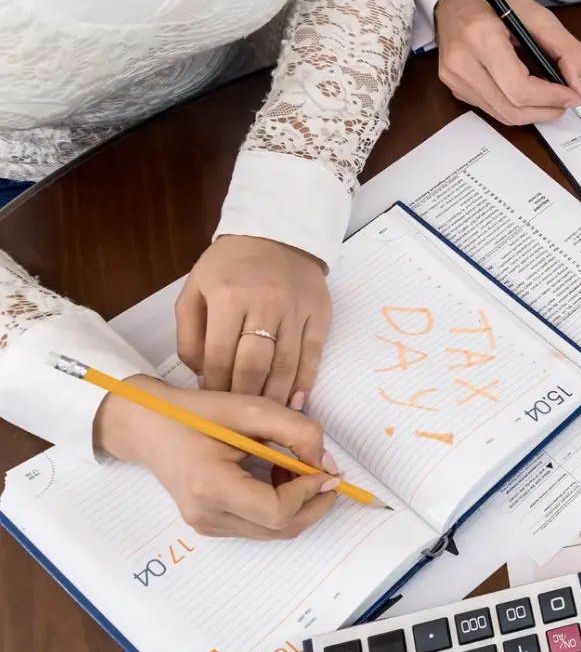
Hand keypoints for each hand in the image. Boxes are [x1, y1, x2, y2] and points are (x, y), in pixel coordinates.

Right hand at [95, 376, 339, 539]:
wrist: (148, 425)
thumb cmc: (197, 413)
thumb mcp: (251, 410)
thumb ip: (298, 433)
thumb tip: (327, 466)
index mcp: (210, 487)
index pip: (277, 511)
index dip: (309, 492)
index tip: (325, 468)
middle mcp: (206, 515)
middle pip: (281, 529)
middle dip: (314, 503)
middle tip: (328, 475)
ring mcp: (206, 525)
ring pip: (273, 531)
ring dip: (298, 504)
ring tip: (296, 469)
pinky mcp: (209, 525)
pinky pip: (259, 526)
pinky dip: (279, 507)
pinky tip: (277, 478)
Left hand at [176, 235, 330, 408]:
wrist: (277, 232)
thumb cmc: (230, 265)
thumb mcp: (195, 289)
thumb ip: (190, 333)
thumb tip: (202, 376)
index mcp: (226, 297)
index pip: (218, 356)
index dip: (215, 387)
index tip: (214, 406)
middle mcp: (263, 303)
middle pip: (253, 366)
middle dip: (244, 397)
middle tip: (240, 419)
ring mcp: (295, 309)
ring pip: (285, 365)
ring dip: (275, 397)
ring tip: (266, 416)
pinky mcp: (319, 313)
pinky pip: (312, 355)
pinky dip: (304, 382)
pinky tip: (295, 402)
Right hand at [434, 0, 580, 124]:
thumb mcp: (537, 12)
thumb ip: (566, 48)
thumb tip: (577, 87)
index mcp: (480, 36)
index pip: (519, 88)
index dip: (551, 98)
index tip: (572, 95)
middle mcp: (461, 61)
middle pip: (512, 109)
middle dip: (546, 110)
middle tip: (565, 101)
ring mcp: (453, 77)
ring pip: (502, 115)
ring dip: (533, 113)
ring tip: (549, 98)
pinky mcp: (453, 86)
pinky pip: (491, 109)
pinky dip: (515, 107)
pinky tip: (526, 92)